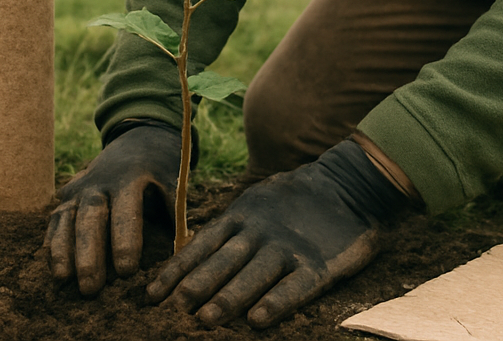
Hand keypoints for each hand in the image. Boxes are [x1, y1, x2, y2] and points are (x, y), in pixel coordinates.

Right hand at [44, 121, 190, 294]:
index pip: (125, 211)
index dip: (126, 241)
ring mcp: (80, 186)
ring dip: (63, 251)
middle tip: (91, 288)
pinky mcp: (67, 194)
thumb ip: (174, 211)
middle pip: (90, 217)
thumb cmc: (161, 166)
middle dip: (89, 253)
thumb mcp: (173, 179)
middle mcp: (100, 180)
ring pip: (66, 218)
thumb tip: (179, 250)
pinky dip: (52, 243)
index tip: (127, 272)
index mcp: (131, 176)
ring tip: (63, 281)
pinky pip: (55, 220)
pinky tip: (53, 269)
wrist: (140, 135)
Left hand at [146, 139, 411, 328]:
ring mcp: (289, 246)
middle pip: (223, 260)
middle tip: (174, 306)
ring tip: (206, 319)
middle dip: (197, 284)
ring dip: (229, 296)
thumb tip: (193, 248)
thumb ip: (233, 224)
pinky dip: (277, 301)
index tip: (151, 295)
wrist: (351, 183)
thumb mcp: (259, 199)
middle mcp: (261, 230)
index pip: (202, 245)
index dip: (176, 270)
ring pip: (254, 274)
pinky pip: (295, 286)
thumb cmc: (298, 198)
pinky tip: (259, 319)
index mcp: (243, 214)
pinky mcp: (318, 263)